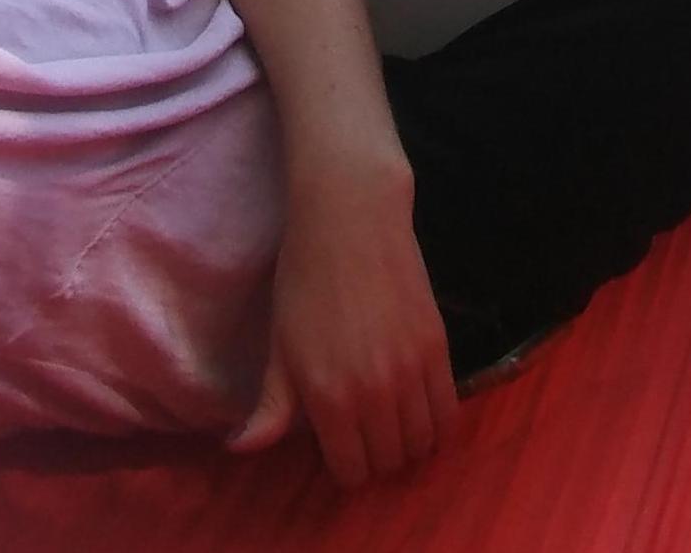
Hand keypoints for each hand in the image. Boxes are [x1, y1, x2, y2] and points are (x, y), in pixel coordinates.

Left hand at [227, 170, 457, 484]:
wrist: (350, 219)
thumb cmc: (304, 279)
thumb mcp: (279, 345)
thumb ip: (270, 406)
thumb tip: (242, 450)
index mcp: (328, 398)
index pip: (351, 472)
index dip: (344, 466)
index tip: (338, 445)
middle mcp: (374, 393)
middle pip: (388, 463)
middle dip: (375, 457)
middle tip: (363, 432)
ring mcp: (411, 371)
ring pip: (422, 444)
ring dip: (407, 443)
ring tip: (391, 422)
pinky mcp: (438, 346)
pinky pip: (449, 413)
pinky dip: (436, 423)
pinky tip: (420, 409)